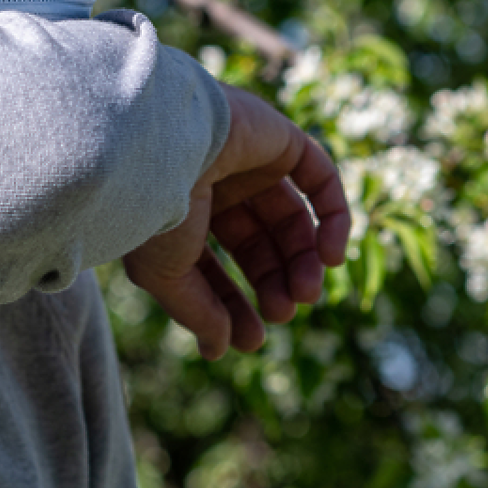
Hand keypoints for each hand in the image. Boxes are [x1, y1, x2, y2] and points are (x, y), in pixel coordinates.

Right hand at [123, 84, 349, 359]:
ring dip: (305, 261)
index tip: (248, 341)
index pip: (215, 263)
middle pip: (259, 244)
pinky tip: (331, 258)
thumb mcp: (167, 274)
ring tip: (307, 294)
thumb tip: (219, 349)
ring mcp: (251, 159)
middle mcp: (216, 184)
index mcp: (180, 212)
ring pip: (292, 219)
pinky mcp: (281, 138)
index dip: (232, 303)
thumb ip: (197, 311)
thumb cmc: (153, 207)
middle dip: (275, 283)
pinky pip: (320, 180)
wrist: (161, 144)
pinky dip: (333, 220)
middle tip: (283, 314)